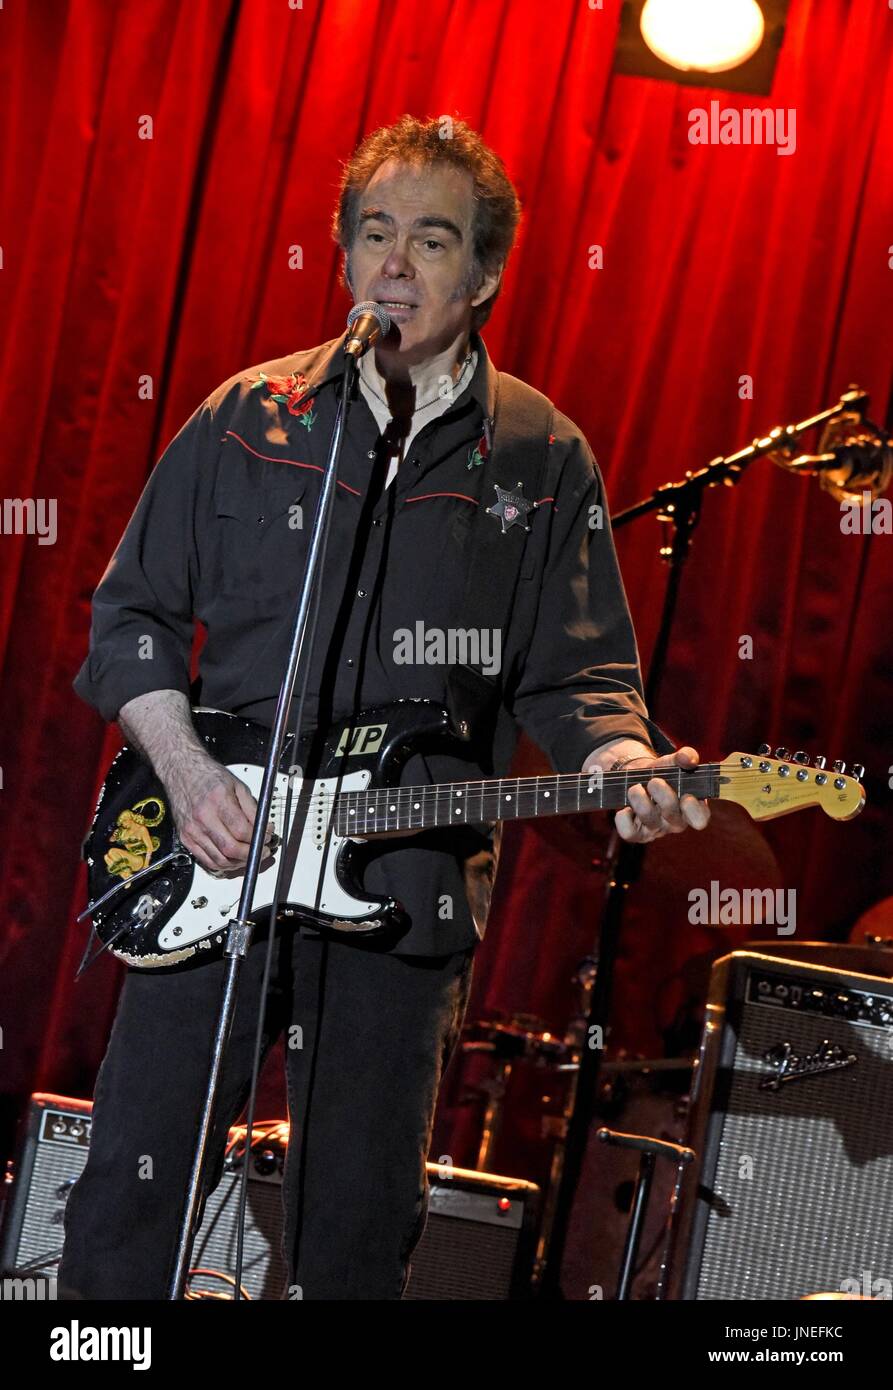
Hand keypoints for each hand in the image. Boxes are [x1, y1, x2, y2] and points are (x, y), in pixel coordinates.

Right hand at [167, 755, 273, 873]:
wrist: (182, 773)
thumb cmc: (208, 776)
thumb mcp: (237, 785)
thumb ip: (252, 809)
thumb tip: (265, 828)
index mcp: (218, 800)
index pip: (242, 830)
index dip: (259, 838)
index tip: (267, 837)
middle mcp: (203, 816)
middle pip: (231, 849)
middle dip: (251, 854)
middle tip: (262, 850)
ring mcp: (192, 829)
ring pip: (219, 859)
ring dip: (238, 862)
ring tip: (249, 856)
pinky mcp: (186, 838)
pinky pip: (206, 860)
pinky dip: (222, 864)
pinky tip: (232, 858)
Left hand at [612, 746, 710, 843]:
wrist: (638, 779)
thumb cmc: (663, 773)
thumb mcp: (675, 762)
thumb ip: (686, 756)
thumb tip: (688, 759)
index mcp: (692, 808)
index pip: (700, 819)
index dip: (694, 810)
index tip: (686, 796)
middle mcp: (675, 822)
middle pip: (673, 816)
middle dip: (663, 795)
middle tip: (654, 781)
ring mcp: (656, 830)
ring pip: (649, 820)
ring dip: (639, 799)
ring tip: (635, 787)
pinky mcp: (637, 834)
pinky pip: (629, 833)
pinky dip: (623, 818)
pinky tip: (625, 808)